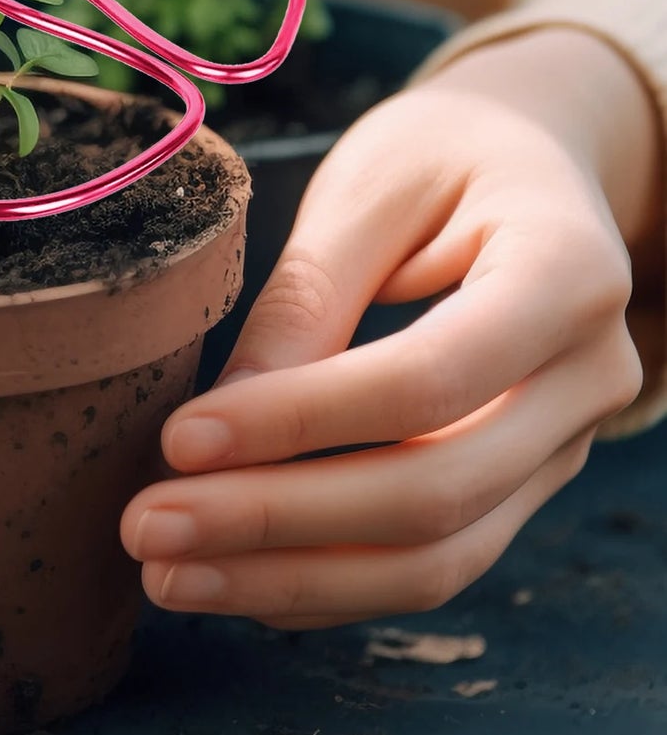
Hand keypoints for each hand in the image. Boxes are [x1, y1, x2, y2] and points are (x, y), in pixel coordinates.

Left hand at [122, 27, 654, 628]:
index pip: (426, 379)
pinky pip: (433, 559)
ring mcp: (564, 443)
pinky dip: (329, 581)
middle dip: (277, 522)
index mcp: (566, 271)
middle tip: (146, 529)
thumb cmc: (439, 153)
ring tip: (168, 576)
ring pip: (437, 557)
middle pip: (435, 492)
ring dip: (293, 579)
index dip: (298, 422)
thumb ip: (306, 297)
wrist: (528, 159)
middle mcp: (588, 376)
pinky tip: (233, 577)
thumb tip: (220, 421)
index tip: (179, 438)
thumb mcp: (368, 186)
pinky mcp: (521, 481)